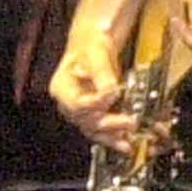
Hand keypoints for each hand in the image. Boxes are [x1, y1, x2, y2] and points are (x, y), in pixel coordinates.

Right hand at [50, 30, 132, 145]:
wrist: (94, 48)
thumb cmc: (91, 47)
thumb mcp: (95, 53)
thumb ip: (101, 70)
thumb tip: (110, 88)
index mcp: (62, 87)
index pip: (76, 103)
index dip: (95, 102)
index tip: (114, 93)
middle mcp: (68, 104)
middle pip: (85, 121)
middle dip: (108, 124)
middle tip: (129, 122)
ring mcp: (81, 112)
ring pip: (93, 130)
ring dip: (111, 138)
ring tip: (128, 143)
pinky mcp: (95, 115)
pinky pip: (102, 131)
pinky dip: (114, 138)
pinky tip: (128, 144)